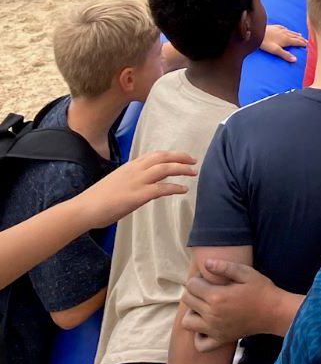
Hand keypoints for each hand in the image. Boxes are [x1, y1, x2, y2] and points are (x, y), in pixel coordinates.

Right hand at [74, 152, 195, 225]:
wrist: (83, 209)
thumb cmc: (97, 199)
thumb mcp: (116, 182)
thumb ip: (131, 180)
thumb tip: (143, 185)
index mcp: (129, 166)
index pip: (154, 155)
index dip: (170, 154)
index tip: (181, 156)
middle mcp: (135, 170)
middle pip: (163, 157)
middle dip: (180, 157)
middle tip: (193, 160)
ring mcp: (137, 182)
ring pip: (165, 169)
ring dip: (182, 169)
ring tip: (194, 172)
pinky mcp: (137, 196)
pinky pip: (161, 188)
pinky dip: (175, 187)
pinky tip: (183, 189)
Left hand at [181, 259, 287, 344]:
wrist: (274, 311)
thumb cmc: (261, 289)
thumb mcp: (246, 273)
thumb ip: (225, 267)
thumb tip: (206, 263)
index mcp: (217, 296)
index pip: (191, 286)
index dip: (197, 278)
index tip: (207, 277)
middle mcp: (211, 314)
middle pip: (187, 301)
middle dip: (193, 291)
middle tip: (207, 288)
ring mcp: (214, 329)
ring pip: (187, 322)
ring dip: (192, 312)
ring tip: (204, 306)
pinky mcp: (219, 339)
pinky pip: (199, 343)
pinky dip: (198, 336)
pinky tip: (207, 325)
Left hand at [260, 25, 307, 62]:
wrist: (257, 33)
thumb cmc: (266, 43)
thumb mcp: (276, 50)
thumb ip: (285, 55)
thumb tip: (295, 60)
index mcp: (286, 40)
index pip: (297, 42)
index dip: (302, 43)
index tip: (307, 45)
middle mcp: (285, 34)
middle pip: (295, 36)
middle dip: (301, 39)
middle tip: (306, 41)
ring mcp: (280, 30)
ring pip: (290, 32)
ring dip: (296, 34)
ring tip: (300, 35)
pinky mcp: (275, 27)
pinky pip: (284, 28)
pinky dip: (288, 30)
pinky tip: (287, 29)